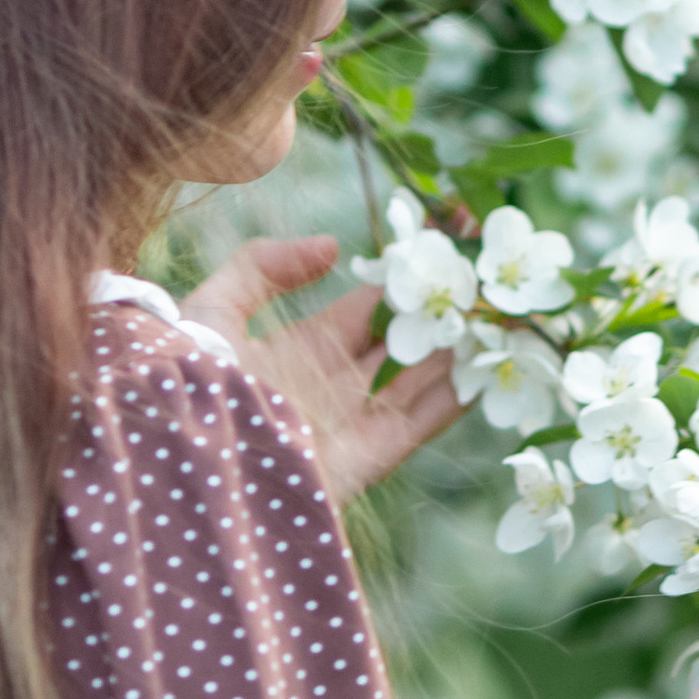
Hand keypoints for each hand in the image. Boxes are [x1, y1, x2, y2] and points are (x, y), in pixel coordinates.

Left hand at [178, 232, 467, 506]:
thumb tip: (334, 245)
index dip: (409, 272)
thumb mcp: (214, 308)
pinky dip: (464, 391)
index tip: (448, 240)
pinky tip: (494, 359)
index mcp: (306, 345)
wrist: (190, 459)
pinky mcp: (375, 453)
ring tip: (508, 309)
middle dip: (448, 307)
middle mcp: (341, 381)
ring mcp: (360, 418)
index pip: (373, 302)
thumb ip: (263, 267)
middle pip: (410, 337)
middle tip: (493, 272)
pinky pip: (429, 417)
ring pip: (429, 374)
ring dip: (467, 344)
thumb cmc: (190, 382)